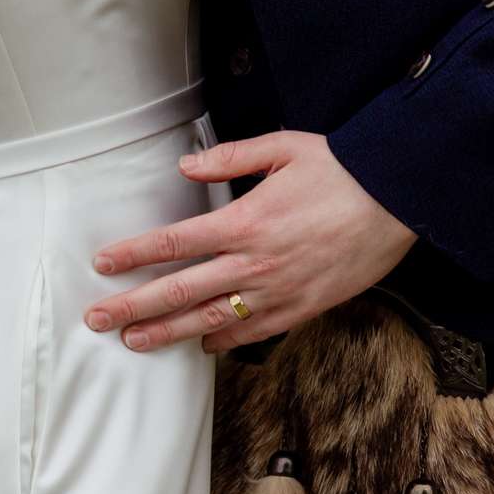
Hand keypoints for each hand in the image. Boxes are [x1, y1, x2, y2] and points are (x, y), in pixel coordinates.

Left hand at [82, 131, 415, 353]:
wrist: (397, 200)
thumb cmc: (340, 168)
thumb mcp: (282, 147)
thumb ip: (229, 157)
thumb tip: (186, 166)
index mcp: (246, 220)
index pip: (176, 243)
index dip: (135, 255)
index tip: (103, 263)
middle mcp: (256, 263)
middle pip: (182, 291)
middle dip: (135, 307)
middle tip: (97, 320)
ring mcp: (279, 292)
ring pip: (211, 320)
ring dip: (168, 333)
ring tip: (133, 342)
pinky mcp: (303, 308)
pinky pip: (253, 333)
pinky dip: (223, 342)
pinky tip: (200, 346)